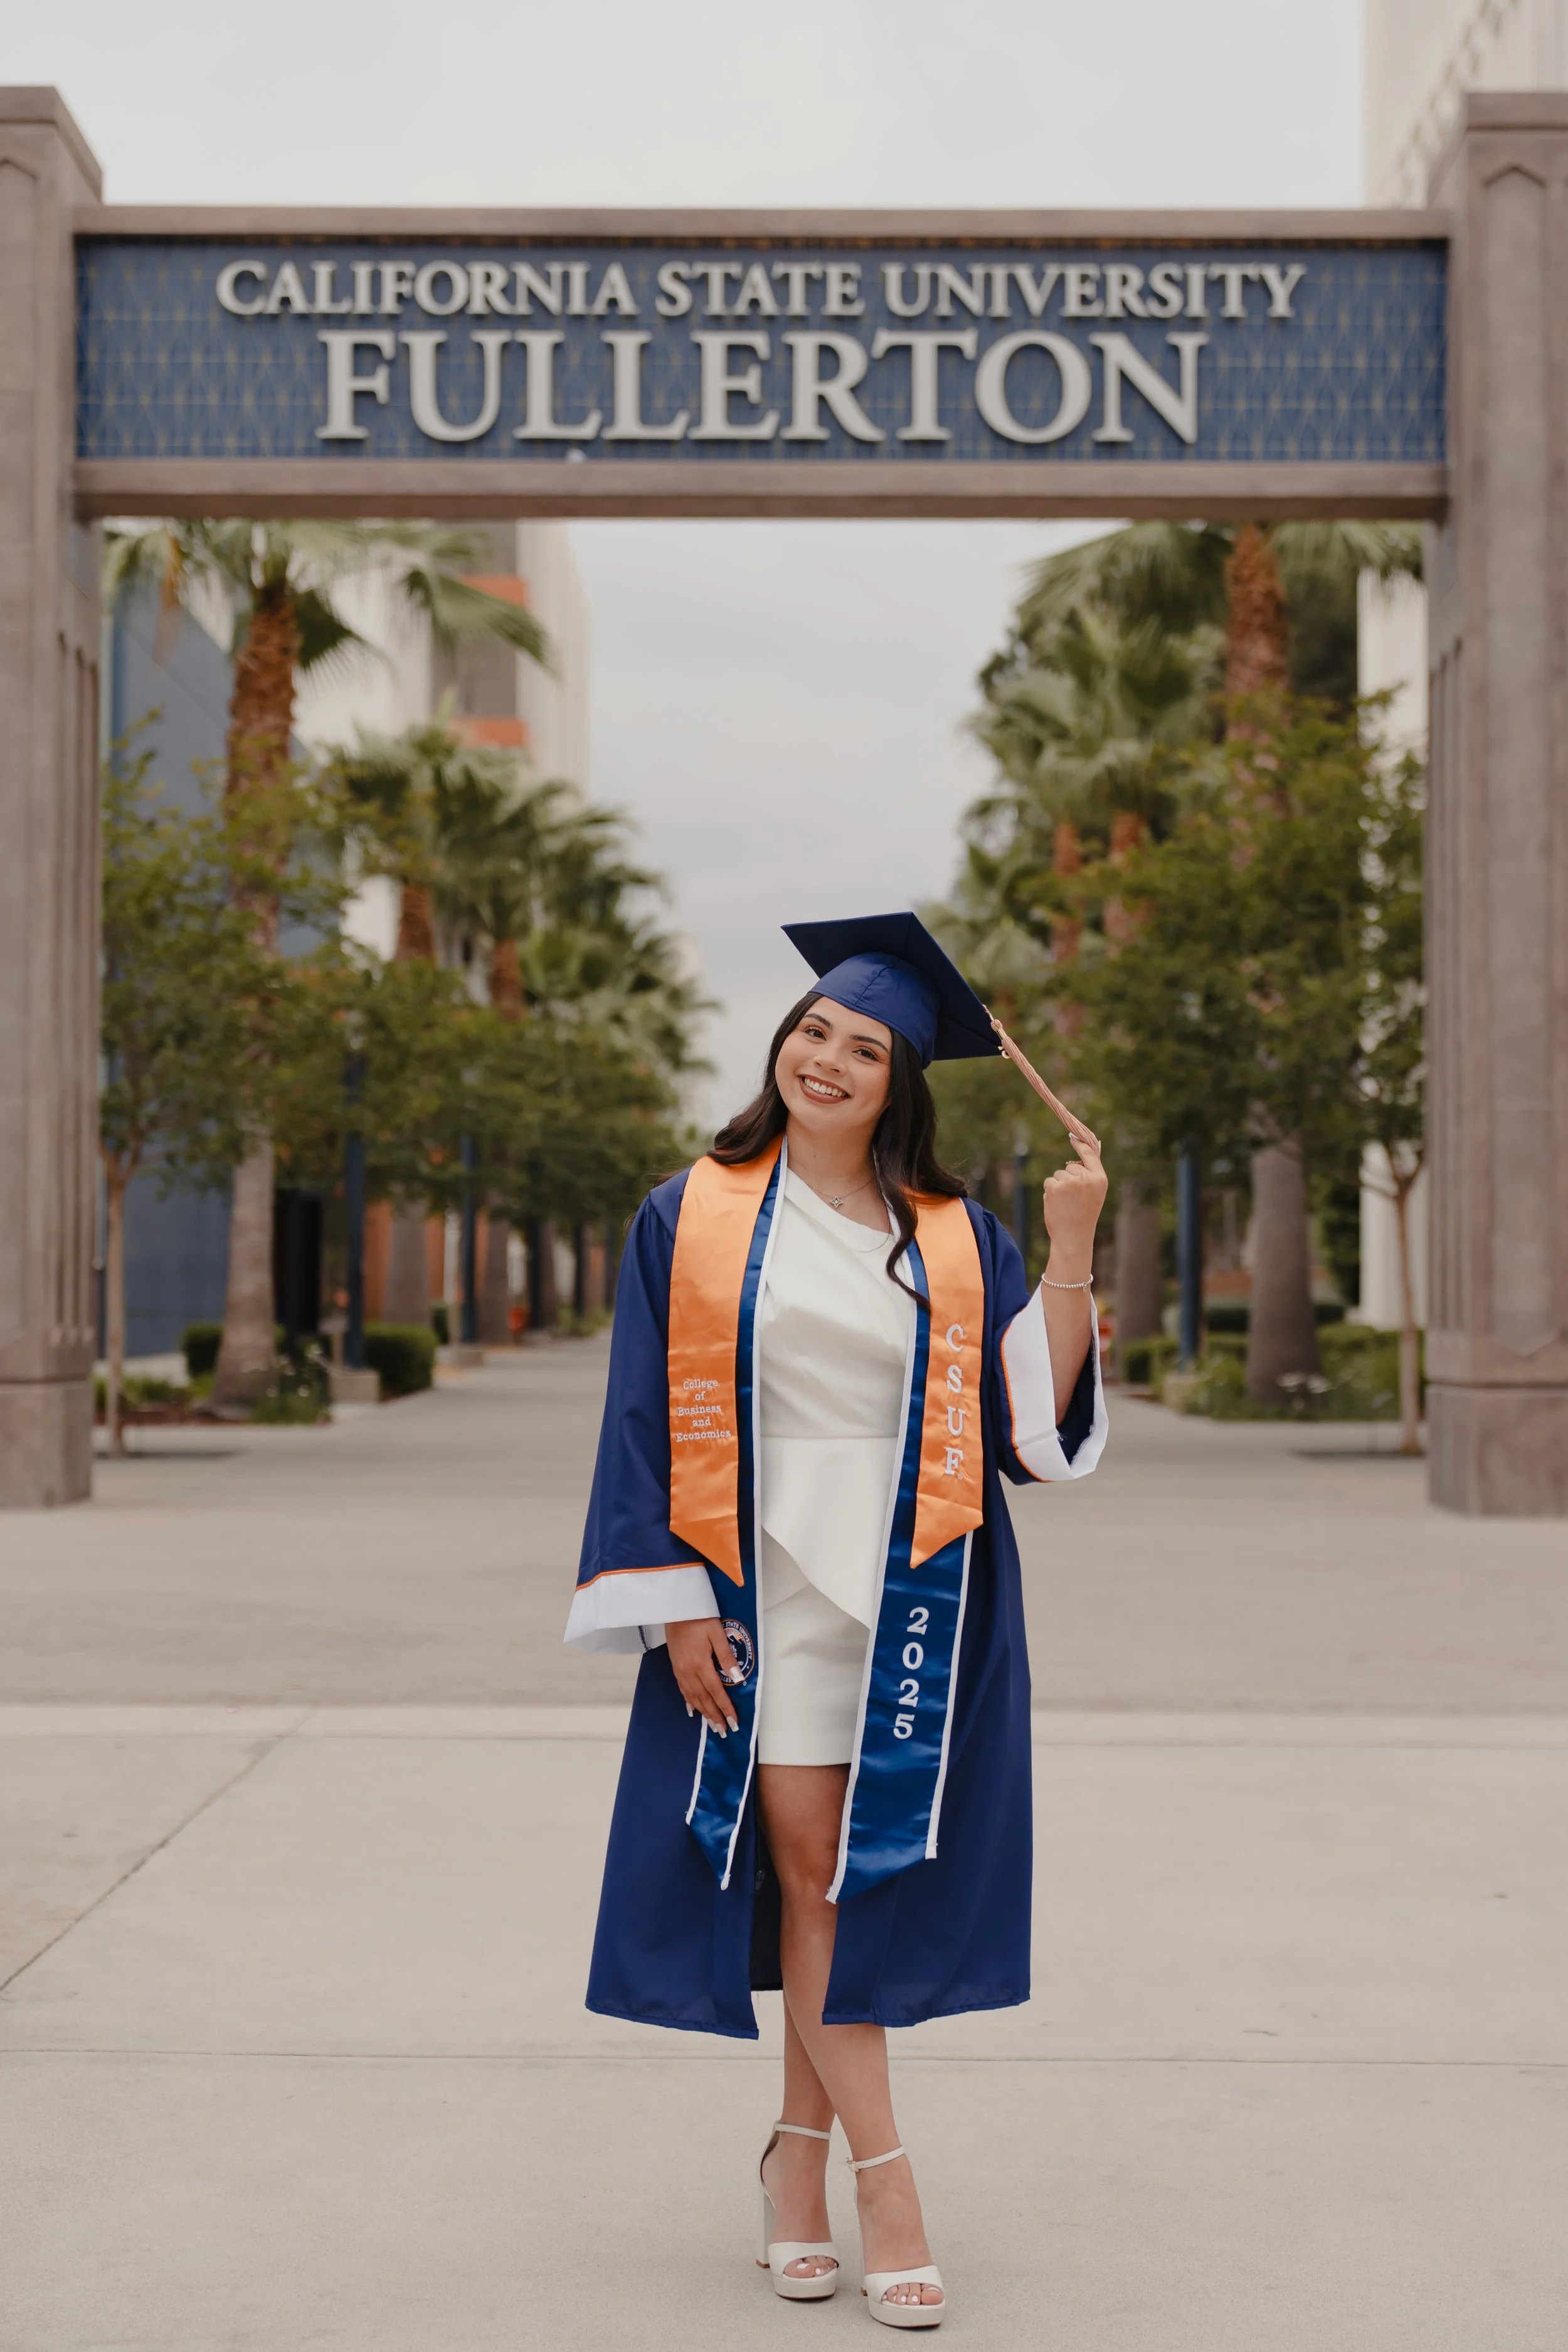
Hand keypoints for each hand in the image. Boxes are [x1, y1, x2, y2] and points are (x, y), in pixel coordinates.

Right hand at [666, 1617, 740, 1736]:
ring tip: (711, 1725)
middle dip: (714, 1716)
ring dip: (703, 1712)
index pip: (716, 1691)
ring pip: (692, 1697)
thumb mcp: (717, 1633)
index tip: (733, 1721)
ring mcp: (680, 1670)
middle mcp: (689, 1671)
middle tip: (723, 1731)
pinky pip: (683, 1689)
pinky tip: (693, 1709)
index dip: (725, 1707)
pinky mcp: (675, 1666)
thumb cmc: (699, 1617)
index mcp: (701, 1663)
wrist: (675, 1607)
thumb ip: (726, 1657)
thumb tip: (737, 1679)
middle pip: (703, 1698)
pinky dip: (689, 1701)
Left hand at [1041, 1126, 1107, 1274]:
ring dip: (1058, 1186)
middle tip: (1073, 1198)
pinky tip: (1057, 1204)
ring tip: (1066, 1203)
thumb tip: (1082, 1152)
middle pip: (1070, 1166)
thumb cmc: (1084, 1215)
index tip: (1073, 1136)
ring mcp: (1069, 1182)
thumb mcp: (1094, 1194)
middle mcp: (1086, 1178)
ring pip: (1058, 1174)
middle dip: (1068, 1178)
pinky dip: (1050, 1191)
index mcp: (1100, 1179)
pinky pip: (1049, 1181)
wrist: (1073, 1236)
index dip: (1080, 1144)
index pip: (1089, 1155)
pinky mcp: (1054, 1187)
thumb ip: (1090, 1175)